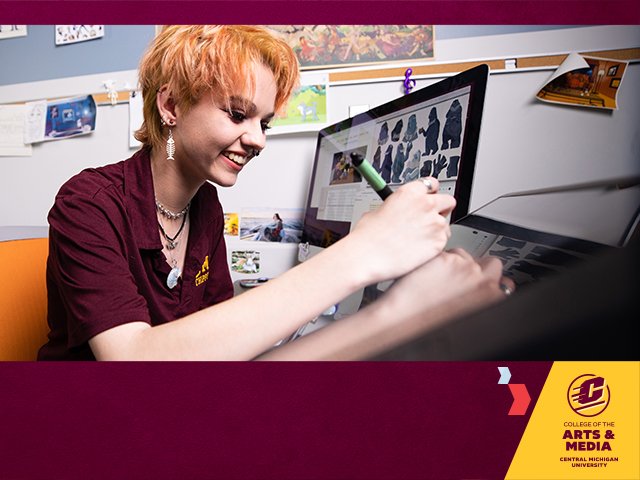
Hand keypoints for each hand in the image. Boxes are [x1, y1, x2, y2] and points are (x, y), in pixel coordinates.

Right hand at [346, 178, 455, 283]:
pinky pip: (444, 240)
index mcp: (411, 192)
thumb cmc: (368, 236)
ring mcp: (435, 223)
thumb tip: (400, 209)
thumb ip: (397, 206)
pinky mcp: (439, 242)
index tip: (428, 199)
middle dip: (441, 209)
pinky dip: (435, 244)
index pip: (432, 184)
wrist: (367, 256)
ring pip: (446, 223)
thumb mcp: (378, 210)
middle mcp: (426, 204)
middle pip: (448, 200)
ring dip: (437, 229)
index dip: (430, 193)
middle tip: (429, 219)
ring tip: (419, 238)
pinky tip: (420, 248)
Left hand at [380, 248, 513, 323]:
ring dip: (454, 261)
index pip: (504, 281)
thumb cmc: (430, 321)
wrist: (405, 319)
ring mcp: (464, 268)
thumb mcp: (465, 313)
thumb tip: (492, 288)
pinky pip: (445, 251)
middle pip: (491, 263)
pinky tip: (425, 272)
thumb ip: (479, 298)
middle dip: (478, 266)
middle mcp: (482, 281)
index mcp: (491, 297)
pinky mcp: (446, 259)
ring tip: (437, 276)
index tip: (485, 281)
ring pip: (464, 254)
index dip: (492, 280)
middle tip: (460, 275)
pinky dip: (436, 259)